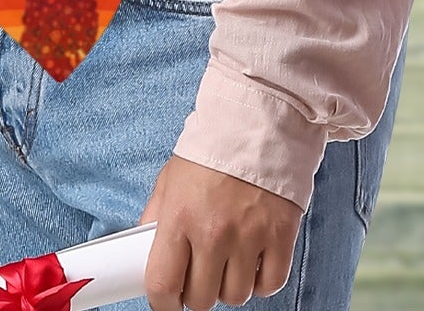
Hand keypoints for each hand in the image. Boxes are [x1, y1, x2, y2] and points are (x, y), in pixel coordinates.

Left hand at [140, 155, 302, 309]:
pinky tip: (250, 261)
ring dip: (228, 287)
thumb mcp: (169, 180)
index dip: (162, 302)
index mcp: (179, 217)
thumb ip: (156, 216)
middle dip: (195, 293)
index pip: (162, 282)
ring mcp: (249, 239)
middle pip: (201, 298)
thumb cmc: (208, 155)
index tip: (165, 301)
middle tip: (197, 275)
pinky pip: (268, 286)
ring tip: (225, 262)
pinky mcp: (280, 240)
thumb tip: (144, 249)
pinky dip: (259, 282)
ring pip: (235, 296)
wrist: (255, 129)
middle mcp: (213, 233)